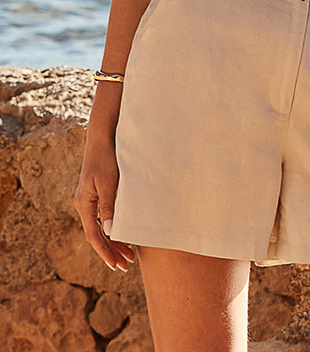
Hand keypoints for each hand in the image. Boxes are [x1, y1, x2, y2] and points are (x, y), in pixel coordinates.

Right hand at [74, 140, 134, 271]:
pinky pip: (103, 219)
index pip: (93, 235)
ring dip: (114, 242)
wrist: (103, 139)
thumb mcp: (109, 183)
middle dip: (111, 251)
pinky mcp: (97, 196)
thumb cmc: (106, 158)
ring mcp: (89, 201)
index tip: (115, 264)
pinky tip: (124, 236)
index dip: (105, 251)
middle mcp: (84, 205)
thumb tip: (111, 231)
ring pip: (101, 229)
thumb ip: (109, 206)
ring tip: (129, 256)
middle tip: (126, 266)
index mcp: (84, 204)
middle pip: (97, 235)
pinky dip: (113, 230)